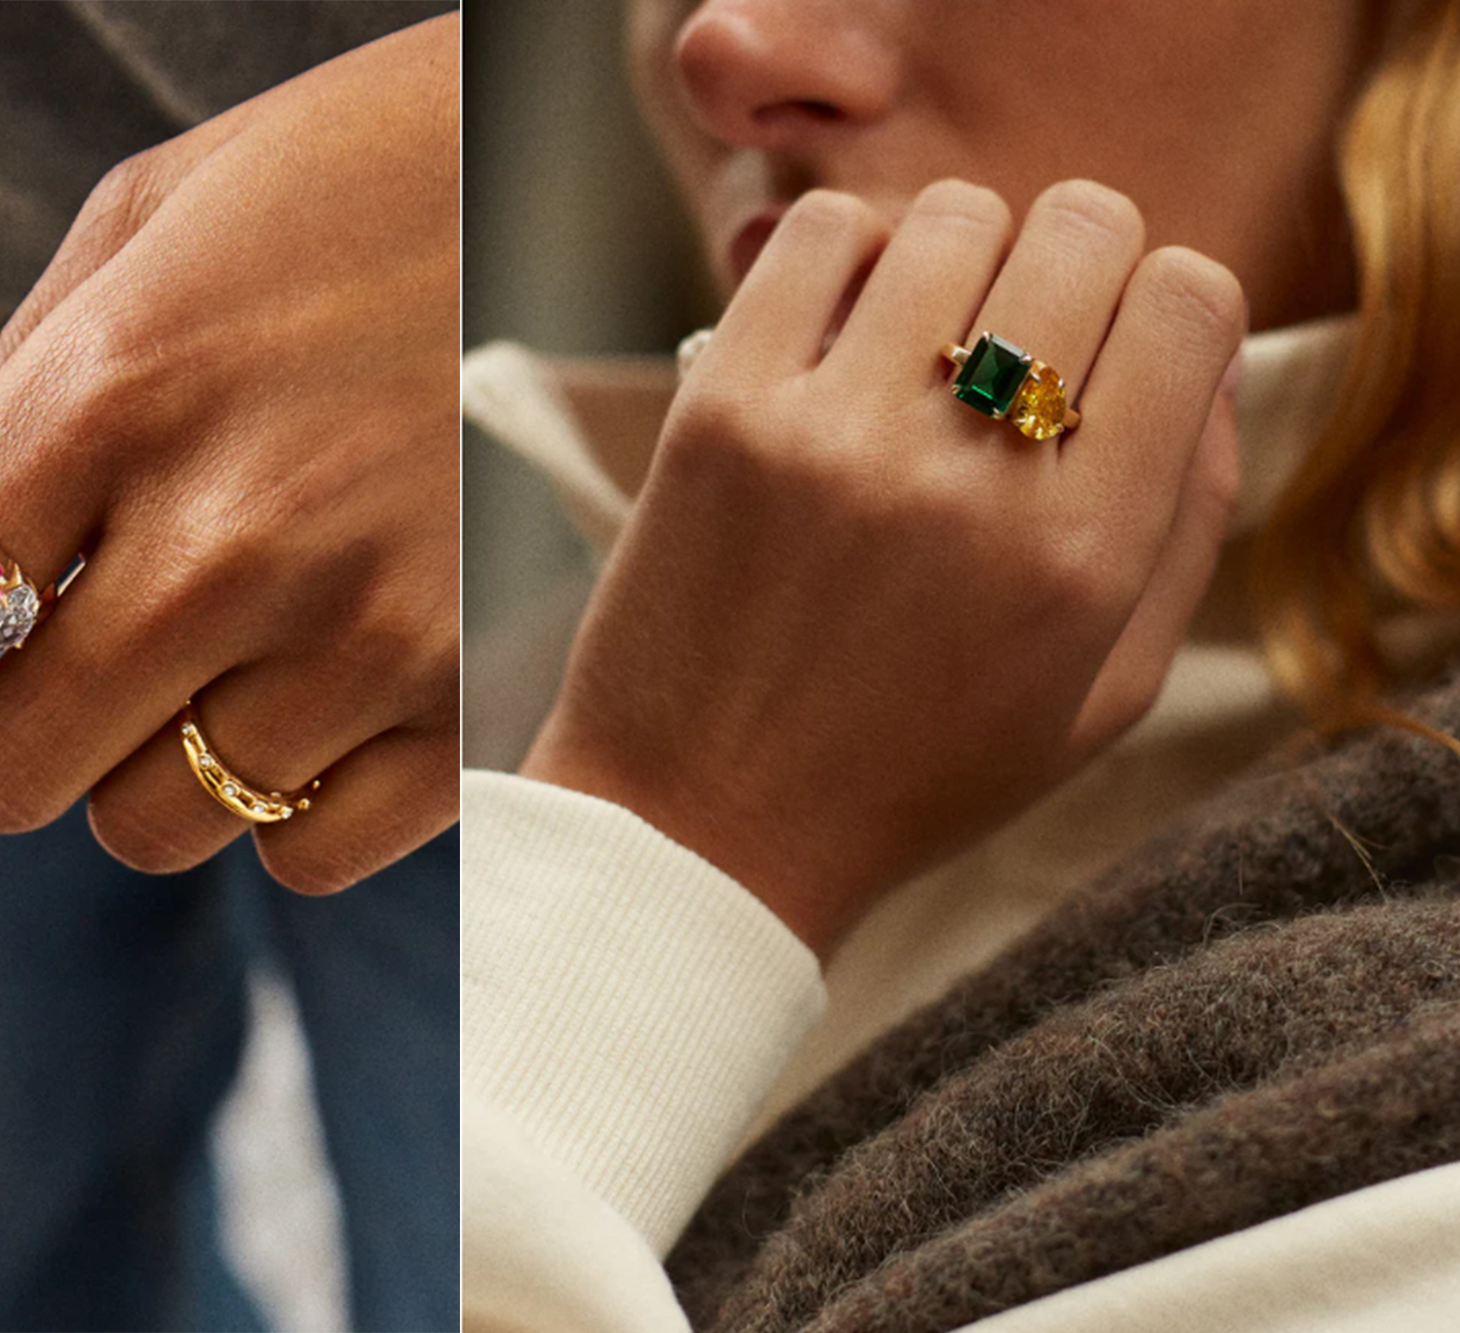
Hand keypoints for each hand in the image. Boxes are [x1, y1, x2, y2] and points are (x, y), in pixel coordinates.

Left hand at [0, 16, 458, 892]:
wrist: (630, 188)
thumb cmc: (364, 180)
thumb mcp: (148, 233)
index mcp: (120, 388)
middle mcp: (236, 538)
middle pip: (2, 777)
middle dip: (11, 721)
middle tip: (86, 635)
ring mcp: (373, 638)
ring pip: (154, 829)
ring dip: (154, 756)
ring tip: (231, 638)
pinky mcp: (480, 708)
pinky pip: (306, 857)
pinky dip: (287, 797)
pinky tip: (325, 687)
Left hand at [521, 179, 1244, 954]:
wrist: (702, 825)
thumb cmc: (912, 770)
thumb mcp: (1102, 694)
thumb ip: (1184, 523)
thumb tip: (1201, 360)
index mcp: (1083, 551)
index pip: (1192, 301)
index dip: (1170, 309)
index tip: (1122, 353)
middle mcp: (971, 476)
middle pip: (1086, 230)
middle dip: (1079, 266)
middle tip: (1027, 337)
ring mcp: (835, 431)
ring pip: (955, 214)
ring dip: (963, 257)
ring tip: (929, 338)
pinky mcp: (720, 408)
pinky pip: (817, 232)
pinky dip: (848, 253)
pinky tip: (843, 330)